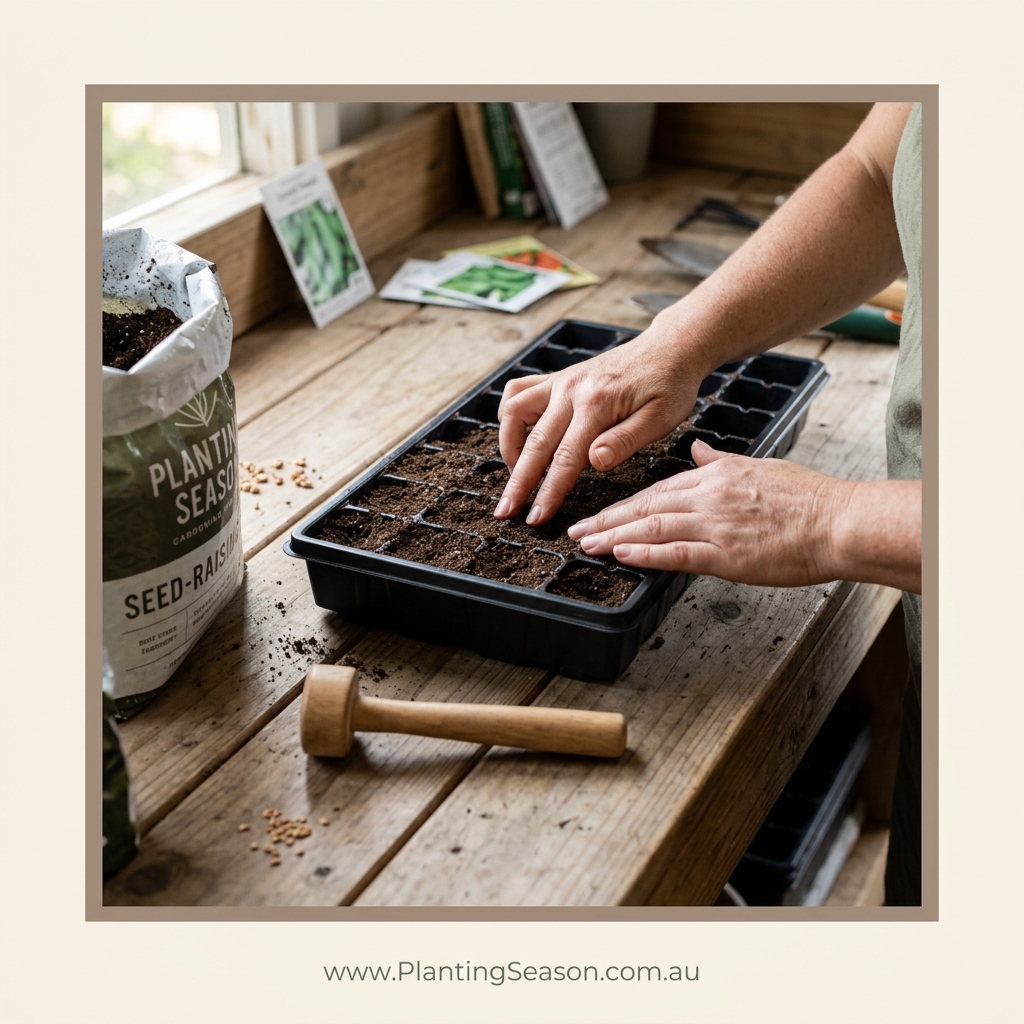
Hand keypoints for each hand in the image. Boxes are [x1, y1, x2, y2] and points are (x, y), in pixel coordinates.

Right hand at [495, 328, 708, 523]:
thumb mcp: (661, 418)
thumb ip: (625, 440)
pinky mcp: (558, 378)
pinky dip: (509, 414)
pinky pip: (519, 390)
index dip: (548, 492)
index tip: (536, 518)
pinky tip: (516, 435)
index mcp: (597, 404)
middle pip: (534, 443)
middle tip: (505, 512)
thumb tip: (595, 462)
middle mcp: (571, 390)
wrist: (670, 348)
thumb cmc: (669, 385)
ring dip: (509, 446)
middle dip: (517, 482)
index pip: (565, 458)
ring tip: (515, 474)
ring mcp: (560, 381)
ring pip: (514, 412)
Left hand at [567, 440, 849, 586]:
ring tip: (587, 544)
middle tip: (577, 529)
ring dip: (614, 536)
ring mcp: (716, 526)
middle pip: (645, 507)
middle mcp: (709, 497)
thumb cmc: (808, 497)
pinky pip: (676, 553)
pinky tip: (621, 555)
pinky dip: (645, 554)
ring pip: (652, 528)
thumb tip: (696, 448)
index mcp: (715, 476)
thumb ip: (720, 460)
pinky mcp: (726, 555)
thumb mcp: (759, 466)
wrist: (840, 521)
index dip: (625, 502)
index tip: (603, 510)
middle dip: (607, 518)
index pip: (658, 489)